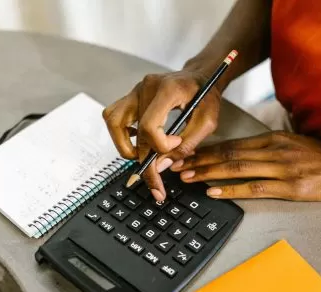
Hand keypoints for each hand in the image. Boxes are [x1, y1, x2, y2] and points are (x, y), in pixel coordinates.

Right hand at [102, 70, 220, 200]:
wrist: (200, 77)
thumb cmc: (206, 96)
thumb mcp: (207, 122)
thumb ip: (186, 145)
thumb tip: (161, 167)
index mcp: (167, 90)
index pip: (149, 125)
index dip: (160, 145)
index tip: (174, 145)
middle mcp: (146, 88)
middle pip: (135, 132)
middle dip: (145, 162)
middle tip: (156, 185)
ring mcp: (135, 90)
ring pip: (114, 123)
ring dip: (124, 147)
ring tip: (142, 161)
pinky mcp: (131, 96)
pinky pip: (113, 117)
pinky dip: (121, 134)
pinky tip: (137, 142)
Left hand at [172, 131, 320, 200]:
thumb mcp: (292, 143)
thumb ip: (266, 148)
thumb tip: (239, 154)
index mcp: (273, 138)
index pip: (232, 144)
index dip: (206, 150)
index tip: (188, 154)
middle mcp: (274, 150)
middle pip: (229, 155)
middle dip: (200, 160)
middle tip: (177, 165)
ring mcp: (282, 168)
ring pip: (237, 169)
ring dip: (208, 173)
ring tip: (188, 177)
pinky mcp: (290, 188)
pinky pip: (255, 188)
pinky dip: (232, 190)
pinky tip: (214, 192)